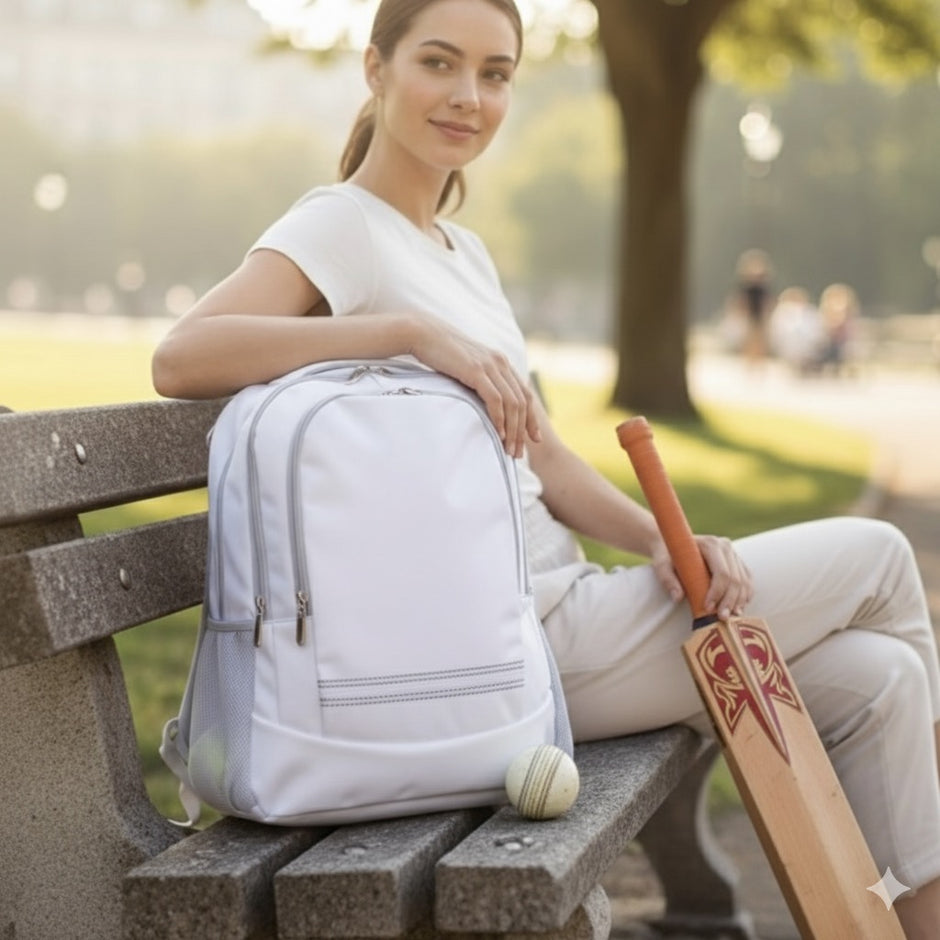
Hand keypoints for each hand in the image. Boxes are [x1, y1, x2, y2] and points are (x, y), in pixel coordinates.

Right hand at [408, 315, 539, 456]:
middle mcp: (501, 363)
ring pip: (512, 403)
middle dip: (522, 431)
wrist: (424, 334)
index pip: (525, 394)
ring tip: (509, 449)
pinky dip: (499, 418)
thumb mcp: (466, 367)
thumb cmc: (440, 354)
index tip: (534, 439)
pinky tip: (498, 434)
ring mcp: (490, 366)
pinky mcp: (477, 370)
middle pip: (522, 403)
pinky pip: (495, 399)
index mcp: (501, 362)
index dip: (531, 419)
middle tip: (518, 453)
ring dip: (512, 430)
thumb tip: (482, 403)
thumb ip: (479, 381)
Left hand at [650, 534, 752, 620]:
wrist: (674, 545)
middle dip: (729, 601)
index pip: (722, 572)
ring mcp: (733, 554)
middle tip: (722, 618)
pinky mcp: (737, 563)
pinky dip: (744, 597)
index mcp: (710, 544)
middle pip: (735, 578)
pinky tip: (737, 609)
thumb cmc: (667, 556)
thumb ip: (667, 579)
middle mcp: (725, 546)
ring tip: (731, 617)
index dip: (717, 592)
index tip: (708, 608)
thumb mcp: (662, 565)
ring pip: (744, 582)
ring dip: (738, 601)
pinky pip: (747, 582)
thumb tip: (677, 597)